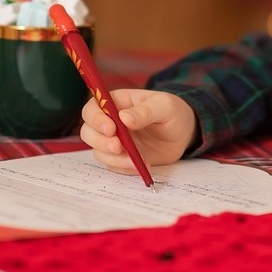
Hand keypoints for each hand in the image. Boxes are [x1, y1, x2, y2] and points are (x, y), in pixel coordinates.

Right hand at [79, 89, 196, 174]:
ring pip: (99, 151)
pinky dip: (124, 169)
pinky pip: (114, 166)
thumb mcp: (164, 106)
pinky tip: (141, 166)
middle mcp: (110, 121)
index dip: (95, 119)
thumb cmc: (172, 112)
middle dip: (100, 142)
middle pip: (88, 132)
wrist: (183, 133)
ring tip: (135, 161)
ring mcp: (115, 141)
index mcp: (116, 102)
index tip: (111, 129)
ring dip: (113, 159)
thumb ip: (145, 111)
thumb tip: (124, 118)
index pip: (93, 108)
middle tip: (118, 148)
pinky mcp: (121, 157)